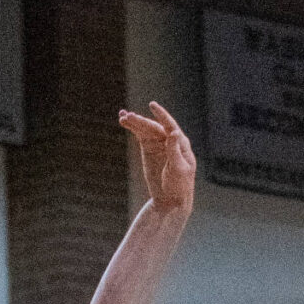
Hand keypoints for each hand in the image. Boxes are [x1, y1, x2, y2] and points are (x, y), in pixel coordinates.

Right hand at [119, 101, 194, 220]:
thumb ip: (174, 150)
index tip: (152, 105)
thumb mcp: (178, 168)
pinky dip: (132, 128)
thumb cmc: (179, 185)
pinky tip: (124, 122)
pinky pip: (140, 135)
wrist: (170, 199)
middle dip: (141, 121)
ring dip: (134, 122)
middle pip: (154, 127)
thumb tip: (174, 132)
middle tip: (128, 116)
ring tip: (122, 117)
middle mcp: (169, 139)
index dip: (161, 115)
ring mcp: (158, 143)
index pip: (170, 125)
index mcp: (180, 143)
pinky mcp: (148, 148)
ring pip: (145, 129)